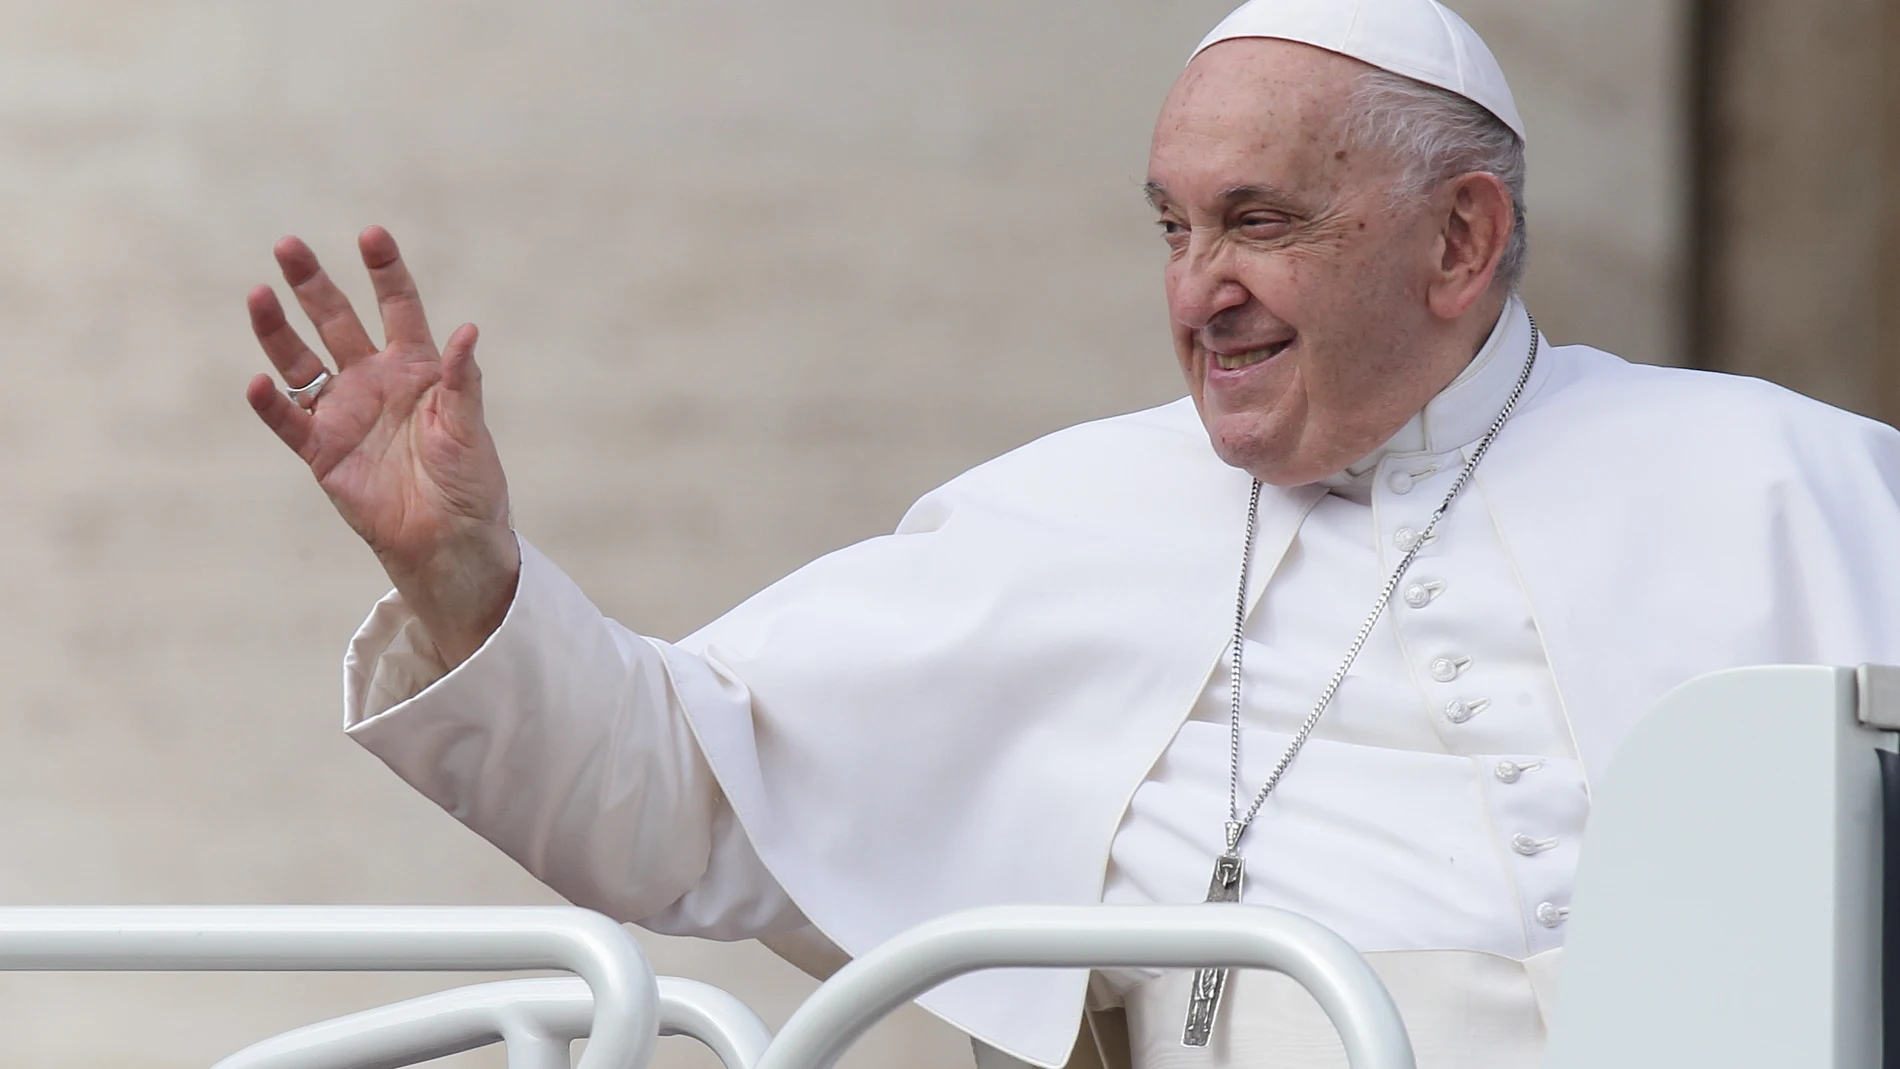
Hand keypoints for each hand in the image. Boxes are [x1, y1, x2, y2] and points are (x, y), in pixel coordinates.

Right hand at [245, 226, 519, 665]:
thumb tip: (467, 330)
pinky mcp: (322, 452)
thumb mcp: (469, 428)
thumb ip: (461, 380)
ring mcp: (344, 413)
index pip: (397, 308)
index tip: (371, 234)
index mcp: (416, 368)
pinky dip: (271, 404)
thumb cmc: (469, 482)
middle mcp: (374, 381)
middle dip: (314, 284)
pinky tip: (258, 382)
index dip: (385, 272)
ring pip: (301, 361)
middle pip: (337, 321)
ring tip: (259, 294)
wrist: (449, 540)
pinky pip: (289, 421)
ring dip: (279, 330)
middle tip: (288, 245)